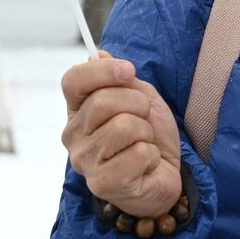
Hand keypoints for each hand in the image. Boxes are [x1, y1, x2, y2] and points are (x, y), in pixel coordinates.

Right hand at [61, 50, 182, 216]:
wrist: (167, 172)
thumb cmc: (151, 134)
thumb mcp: (141, 97)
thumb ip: (119, 79)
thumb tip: (97, 54)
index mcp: (78, 110)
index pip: (72, 80)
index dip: (103, 71)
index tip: (129, 72)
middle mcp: (73, 136)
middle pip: (104, 101)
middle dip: (139, 105)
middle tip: (145, 121)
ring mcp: (84, 162)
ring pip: (124, 126)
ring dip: (147, 133)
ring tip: (145, 144)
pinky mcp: (102, 183)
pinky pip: (138, 153)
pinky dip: (152, 155)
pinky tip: (145, 165)